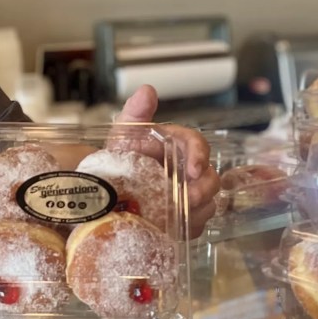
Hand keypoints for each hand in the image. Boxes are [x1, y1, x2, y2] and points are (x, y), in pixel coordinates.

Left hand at [118, 85, 219, 238]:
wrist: (107, 190)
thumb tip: (147, 91)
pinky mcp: (184, 216)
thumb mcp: (123, 134)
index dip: (200, 155)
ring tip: (179, 216)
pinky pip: (196, 224)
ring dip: (197, 210)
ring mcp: (188, 193)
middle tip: (188, 200)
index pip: (198, 145)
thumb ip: (135, 113)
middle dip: (203, 189)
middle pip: (210, 178)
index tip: (193, 169)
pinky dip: (188, 226)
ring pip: (208, 203)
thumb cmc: (119, 158)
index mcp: (176, 145)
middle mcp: (186, 169)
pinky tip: (174, 227)